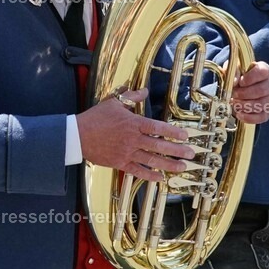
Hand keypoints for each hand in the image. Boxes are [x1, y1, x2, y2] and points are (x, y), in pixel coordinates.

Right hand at [76, 89, 195, 181]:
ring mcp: (126, 152)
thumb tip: (144, 91)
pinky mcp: (120, 163)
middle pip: (159, 146)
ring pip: (151, 160)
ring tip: (182, 167)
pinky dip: (149, 175)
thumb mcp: (113, 102)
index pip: (157, 128)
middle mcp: (132, 139)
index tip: (185, 136)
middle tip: (191, 154)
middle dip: (177, 151)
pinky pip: (137, 170)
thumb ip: (131, 97)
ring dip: (168, 164)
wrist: (77, 135)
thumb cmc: (95, 117)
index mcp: (132, 123)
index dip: (173, 132)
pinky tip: (160, 178)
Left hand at [230, 62, 268, 124]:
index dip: (250, 78)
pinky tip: (239, 114)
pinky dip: (249, 118)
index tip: (240, 82)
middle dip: (244, 94)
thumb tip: (234, 82)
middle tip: (234, 94)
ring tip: (234, 103)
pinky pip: (262, 117)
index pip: (262, 72)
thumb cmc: (241, 74)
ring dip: (245, 105)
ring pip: (262, 105)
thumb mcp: (235, 68)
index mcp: (264, 70)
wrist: (245, 84)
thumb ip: (233, 71)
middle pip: (262, 90)